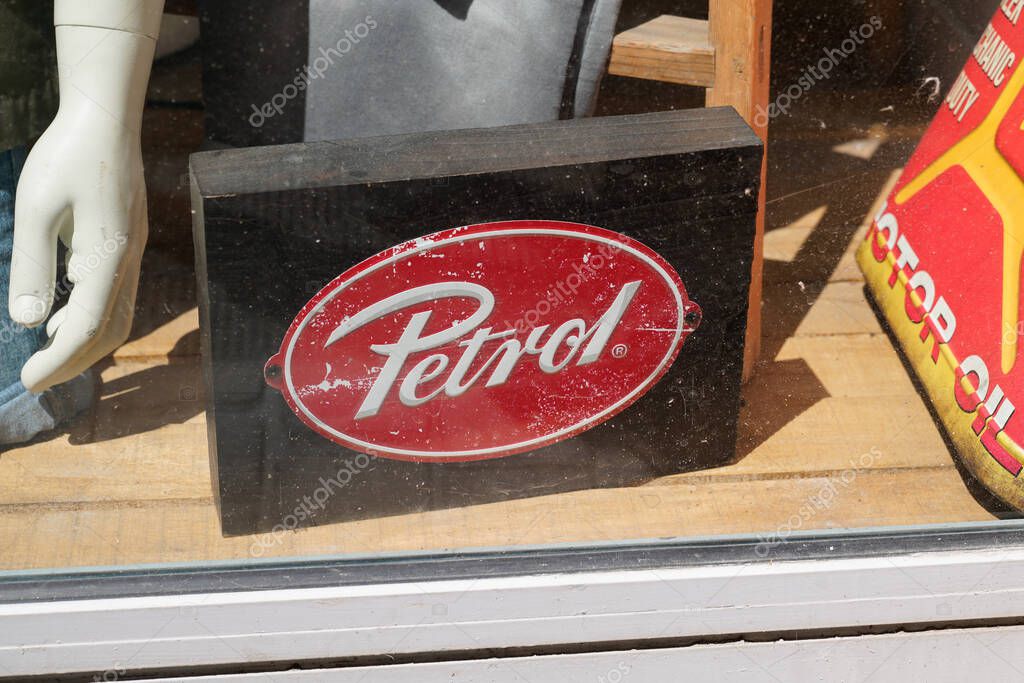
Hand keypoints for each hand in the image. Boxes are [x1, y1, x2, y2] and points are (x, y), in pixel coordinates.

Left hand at [8, 105, 146, 392]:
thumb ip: (32, 266)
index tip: (28, 380)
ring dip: (85, 342)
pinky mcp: (128, 244)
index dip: (60, 360)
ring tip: (46, 353)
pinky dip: (91, 318)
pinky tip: (61, 315)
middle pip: (112, 331)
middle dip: (76, 362)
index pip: (89, 325)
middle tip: (36, 378)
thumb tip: (29, 322)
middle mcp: (129, 260)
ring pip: (119, 316)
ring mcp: (133, 253)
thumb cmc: (66, 155)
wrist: (106, 119)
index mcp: (109, 255)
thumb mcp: (36, 208)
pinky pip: (116, 296)